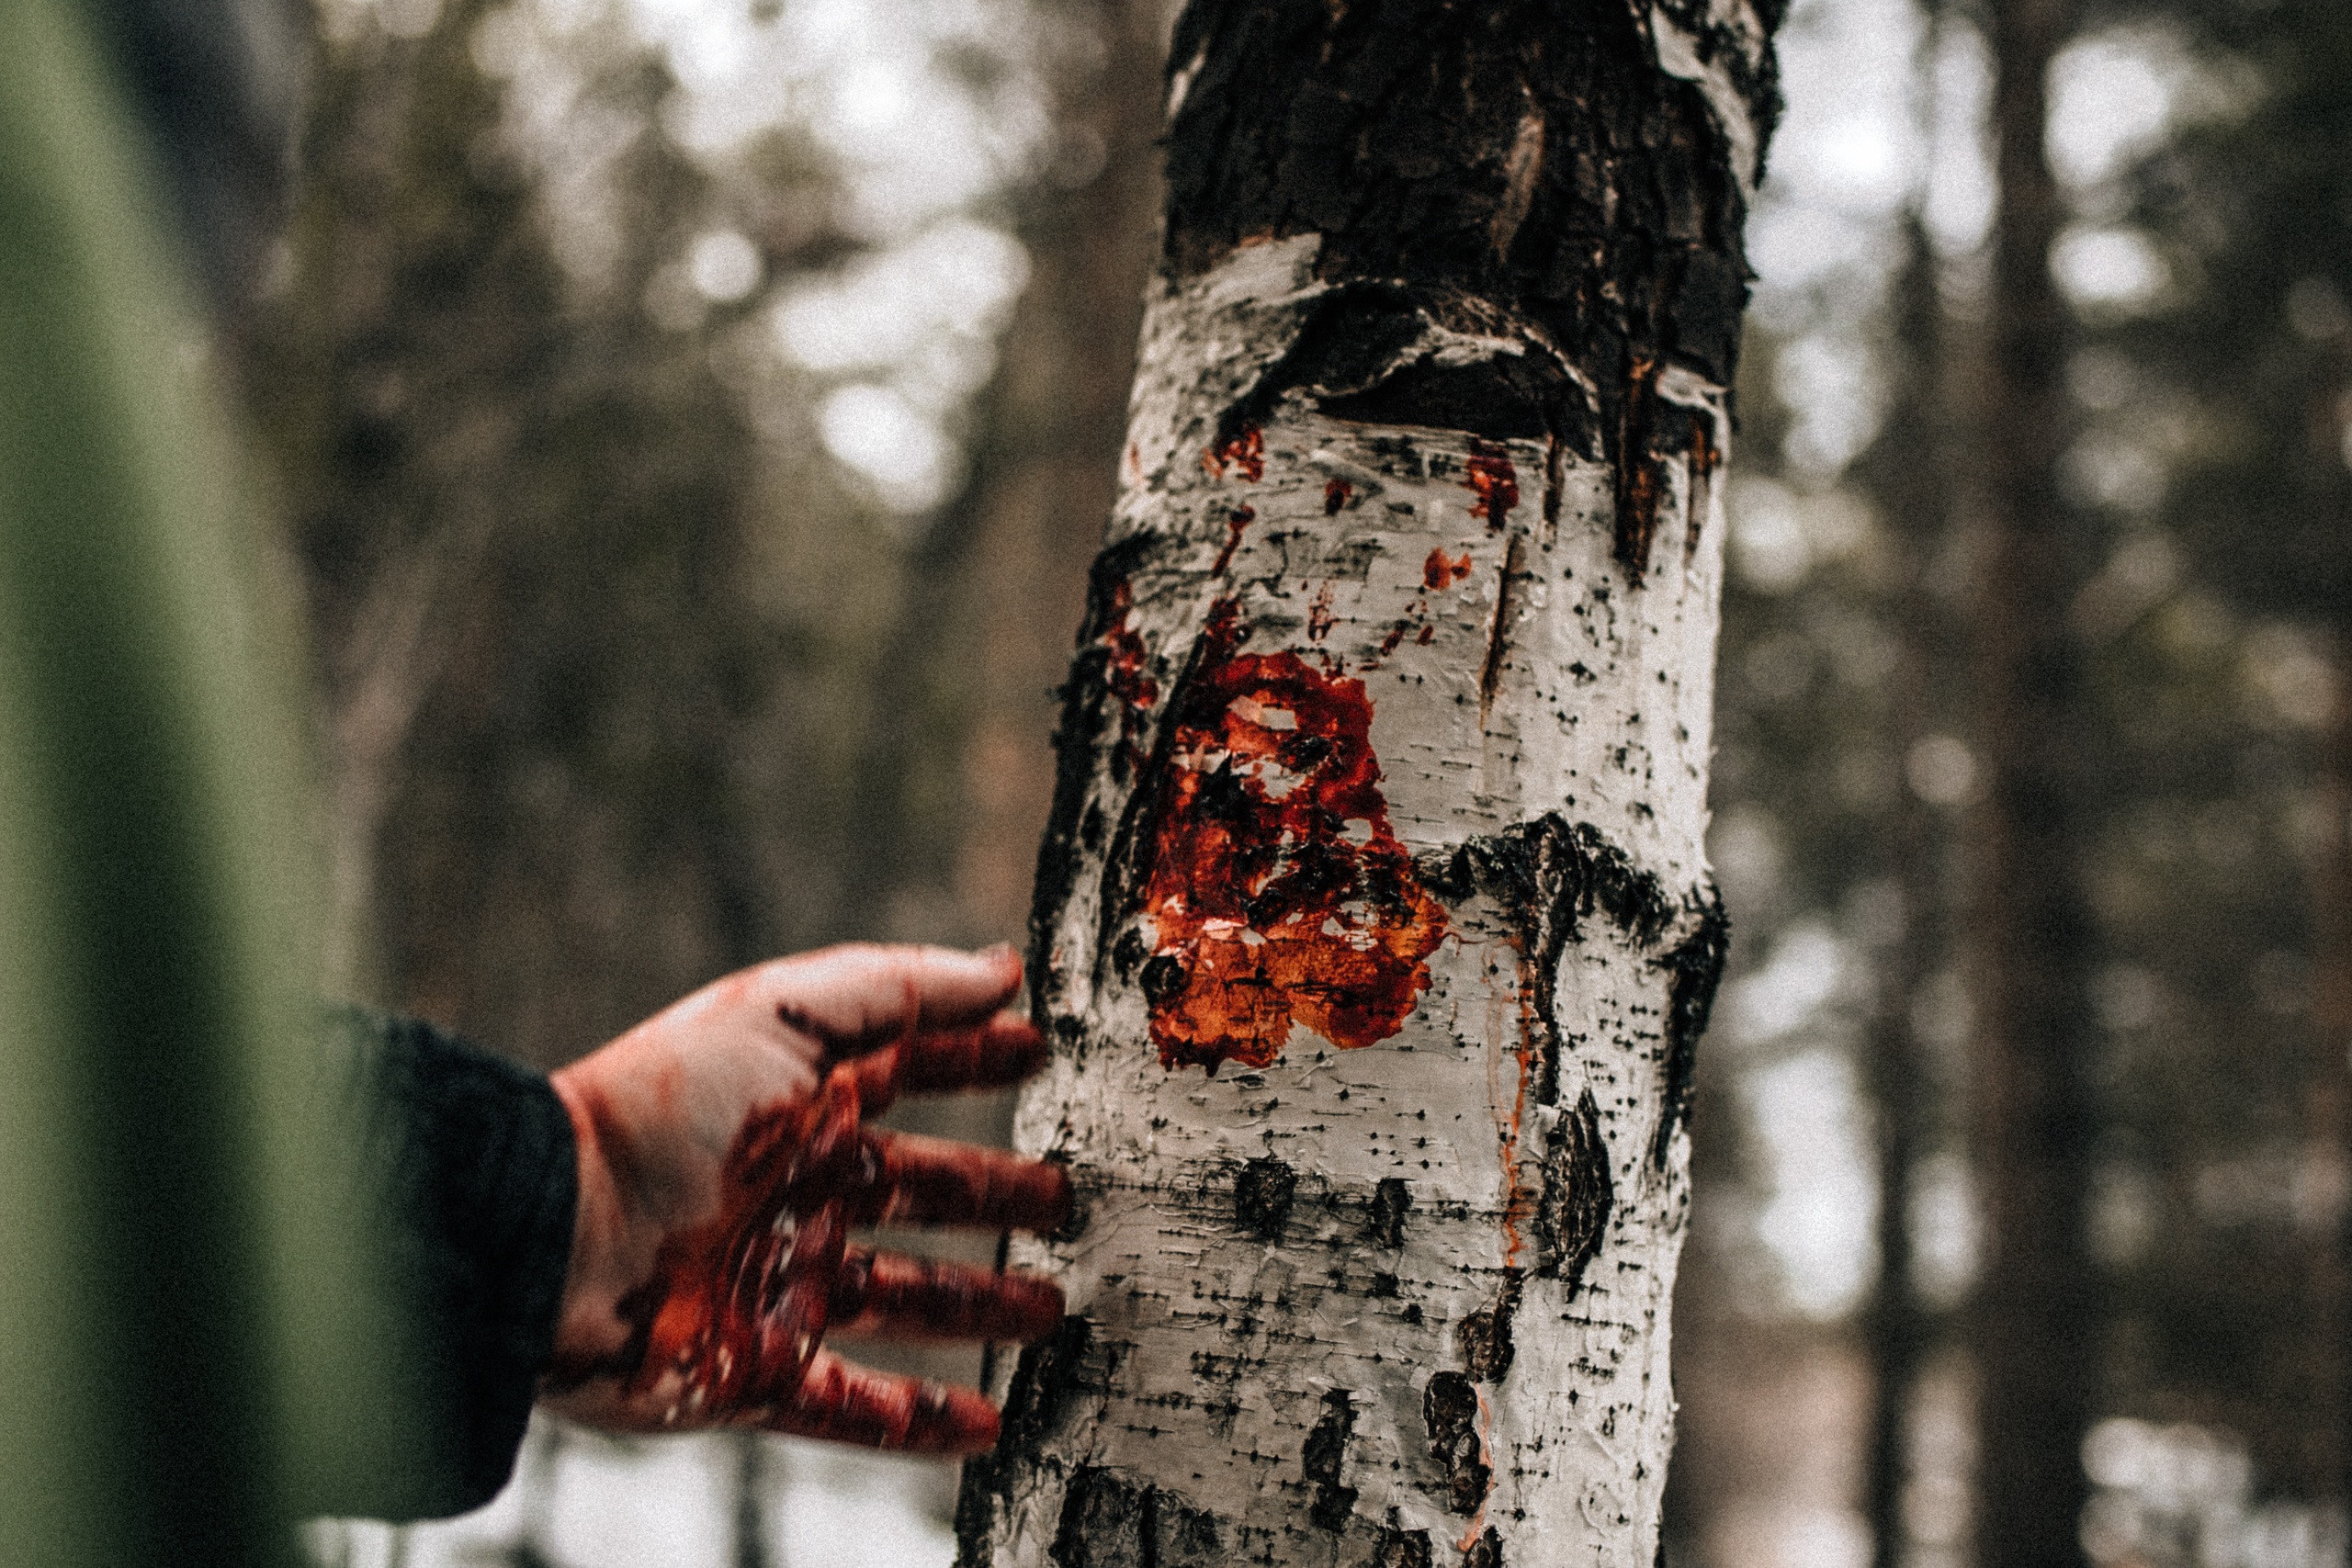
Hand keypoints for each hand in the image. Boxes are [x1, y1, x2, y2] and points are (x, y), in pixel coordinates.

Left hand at [542, 943, 1069, 1452]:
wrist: (552, 1241)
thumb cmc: (660, 1112)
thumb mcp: (782, 1015)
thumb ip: (897, 989)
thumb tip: (1002, 969)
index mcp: (799, 1102)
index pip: (908, 1069)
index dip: (973, 1057)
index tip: (1039, 1052)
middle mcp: (796, 1191)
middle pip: (918, 1189)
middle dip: (992, 1190)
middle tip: (1067, 1195)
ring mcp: (780, 1285)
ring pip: (904, 1299)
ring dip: (978, 1303)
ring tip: (1052, 1307)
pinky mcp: (757, 1373)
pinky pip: (855, 1408)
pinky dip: (922, 1422)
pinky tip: (988, 1424)